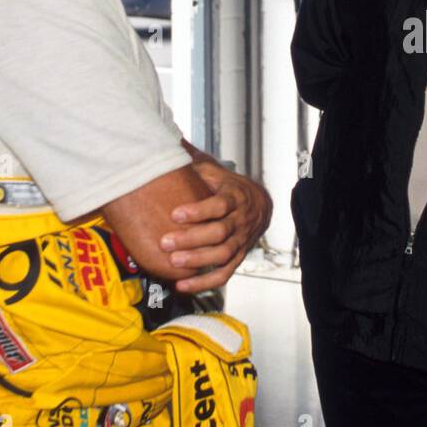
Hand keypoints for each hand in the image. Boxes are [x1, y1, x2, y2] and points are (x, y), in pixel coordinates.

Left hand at [160, 161, 272, 293]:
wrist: (260, 205)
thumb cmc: (229, 186)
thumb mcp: (214, 170)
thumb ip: (192, 162)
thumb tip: (167, 141)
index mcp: (235, 197)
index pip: (219, 205)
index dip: (198, 211)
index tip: (175, 214)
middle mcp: (240, 221)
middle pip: (219, 233)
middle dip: (192, 239)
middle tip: (166, 242)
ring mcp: (240, 241)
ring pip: (222, 255)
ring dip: (197, 260)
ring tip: (173, 263)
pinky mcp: (238, 257)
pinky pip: (224, 274)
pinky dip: (204, 282)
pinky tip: (182, 285)